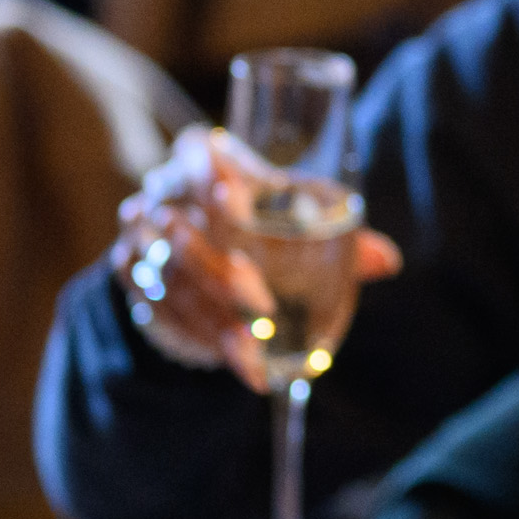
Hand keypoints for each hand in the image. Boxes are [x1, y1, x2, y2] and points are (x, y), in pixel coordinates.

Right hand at [107, 125, 403, 390]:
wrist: (197, 252)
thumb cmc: (257, 225)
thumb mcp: (295, 223)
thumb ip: (340, 239)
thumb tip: (386, 260)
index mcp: (199, 159)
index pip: (195, 155)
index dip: (208, 176)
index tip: (237, 201)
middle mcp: (160, 193)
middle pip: (177, 230)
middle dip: (219, 272)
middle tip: (263, 305)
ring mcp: (138, 238)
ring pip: (168, 281)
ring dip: (214, 320)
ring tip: (255, 352)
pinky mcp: (132, 279)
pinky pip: (160, 311)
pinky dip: (201, 338)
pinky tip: (239, 363)